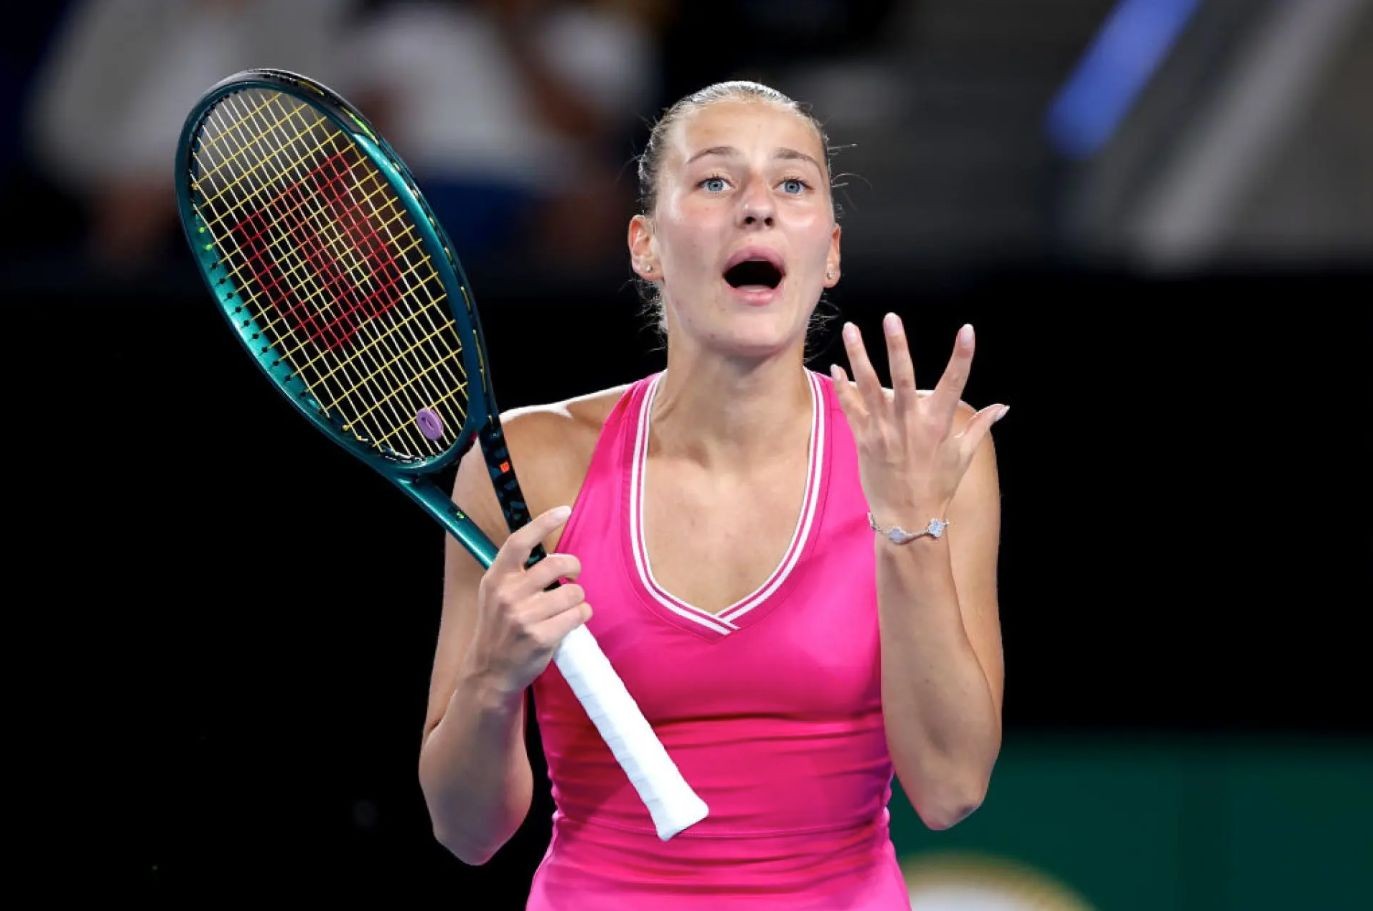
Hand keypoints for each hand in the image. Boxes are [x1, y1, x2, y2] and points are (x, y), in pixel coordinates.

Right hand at [464, 505, 591, 694]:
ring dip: (578, 598)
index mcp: (497, 578)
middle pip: (557, 564)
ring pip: (573, 592)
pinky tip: (571, 621)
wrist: (491, 671)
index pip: (520, 542)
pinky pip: (578, 615)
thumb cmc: (499, 629)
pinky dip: (581, 615)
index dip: (543, 523)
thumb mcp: (495, 595)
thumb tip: (548, 552)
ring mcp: (525, 617)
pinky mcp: (542, 637)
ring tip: (567, 607)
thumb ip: (516, 573)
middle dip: (574, 567)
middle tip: (573, 575)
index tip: (564, 511)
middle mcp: (508, 595)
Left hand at [830, 315, 1007, 520]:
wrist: (906, 518)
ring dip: (860, 356)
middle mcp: (910, 424)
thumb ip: (980, 426)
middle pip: (903, 378)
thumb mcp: (963, 456)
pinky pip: (851, 407)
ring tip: (852, 328)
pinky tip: (837, 367)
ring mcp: (884, 430)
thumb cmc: (938, 486)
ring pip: (869, 386)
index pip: (955, 384)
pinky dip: (843, 387)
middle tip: (891, 318)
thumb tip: (1002, 407)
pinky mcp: (863, 439)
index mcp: (938, 425)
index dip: (962, 356)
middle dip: (897, 346)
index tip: (967, 330)